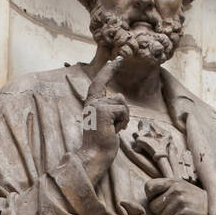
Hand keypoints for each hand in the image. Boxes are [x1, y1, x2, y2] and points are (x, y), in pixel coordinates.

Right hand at [80, 58, 129, 184]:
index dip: (109, 70)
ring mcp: (97, 106)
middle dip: (124, 114)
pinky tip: (113, 131)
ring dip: (123, 119)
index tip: (117, 58)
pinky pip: (123, 111)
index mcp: (91, 105)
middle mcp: (92, 103)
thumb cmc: (102, 143)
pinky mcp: (103, 111)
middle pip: (120, 98)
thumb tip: (120, 96)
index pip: (100, 82)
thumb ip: (111, 108)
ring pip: (122, 104)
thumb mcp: (107, 122)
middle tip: (115, 128)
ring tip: (113, 130)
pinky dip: (123, 123)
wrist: (95, 155)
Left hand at [146, 178, 208, 214]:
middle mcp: (176, 189)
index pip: (149, 187)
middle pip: (153, 207)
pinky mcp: (184, 213)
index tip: (160, 200)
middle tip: (174, 211)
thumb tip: (148, 192)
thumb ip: (163, 188)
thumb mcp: (179, 188)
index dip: (151, 197)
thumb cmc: (191, 201)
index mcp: (172, 181)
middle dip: (161, 212)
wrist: (212, 210)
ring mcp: (181, 201)